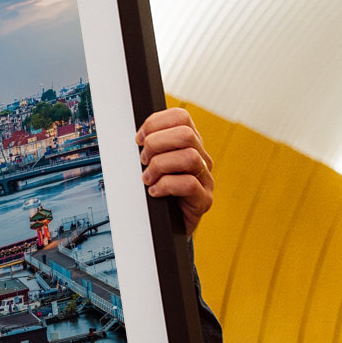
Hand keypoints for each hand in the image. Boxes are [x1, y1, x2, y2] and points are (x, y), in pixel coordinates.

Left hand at [136, 107, 213, 235]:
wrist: (166, 225)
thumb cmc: (157, 191)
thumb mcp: (151, 164)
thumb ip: (149, 147)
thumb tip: (136, 137)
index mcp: (189, 144)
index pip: (180, 117)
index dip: (155, 123)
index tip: (139, 139)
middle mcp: (201, 158)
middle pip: (186, 134)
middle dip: (156, 144)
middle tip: (143, 160)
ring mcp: (205, 179)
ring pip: (189, 157)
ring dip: (160, 166)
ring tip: (148, 178)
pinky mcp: (204, 200)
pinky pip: (188, 184)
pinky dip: (165, 186)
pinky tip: (155, 191)